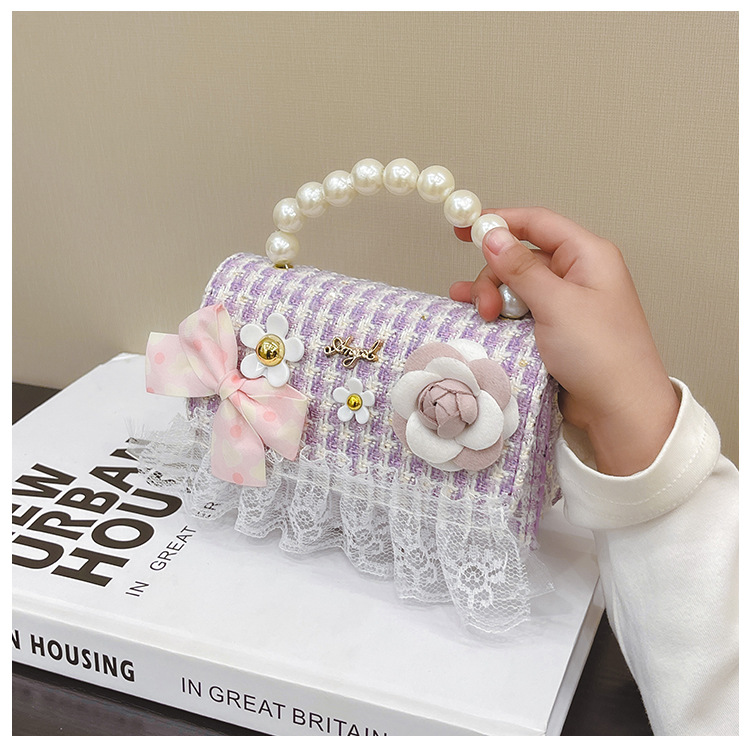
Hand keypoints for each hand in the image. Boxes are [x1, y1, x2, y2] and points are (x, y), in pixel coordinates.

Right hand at [450, 207, 678, 475]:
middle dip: (495, 277)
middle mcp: (576, 275)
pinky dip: (498, 315)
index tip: (465, 228)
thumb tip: (493, 234)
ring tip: (482, 317)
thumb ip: (520, 268)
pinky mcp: (553, 331)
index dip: (500, 222)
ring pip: (515, 287)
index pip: (538, 223)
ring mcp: (564, 305)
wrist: (619, 411)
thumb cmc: (601, 354)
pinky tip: (477, 319)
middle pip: (521, 258)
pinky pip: (518, 312)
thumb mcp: (556, 304)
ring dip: (493, 297)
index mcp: (587, 256)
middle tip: (485, 307)